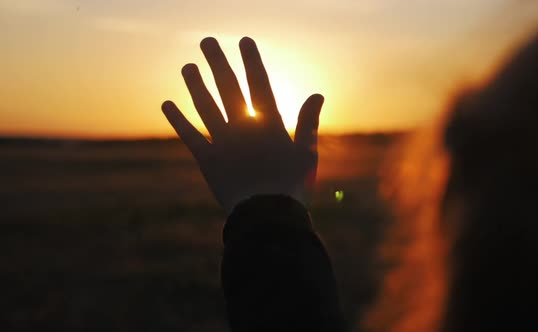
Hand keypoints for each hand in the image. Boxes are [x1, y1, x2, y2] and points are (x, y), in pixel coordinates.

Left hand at [161, 37, 323, 212]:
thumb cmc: (292, 186)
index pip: (259, 84)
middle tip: (206, 42)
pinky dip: (177, 119)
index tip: (244, 41)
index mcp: (269, 124)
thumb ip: (308, 122)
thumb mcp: (307, 153)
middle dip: (217, 63)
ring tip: (187, 66)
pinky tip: (167, 104)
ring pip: (206, 107)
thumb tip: (317, 94)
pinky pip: (189, 136)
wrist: (267, 217)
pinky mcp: (207, 160)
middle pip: (228, 88)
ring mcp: (223, 143)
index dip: (251, 61)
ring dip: (195, 85)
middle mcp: (243, 127)